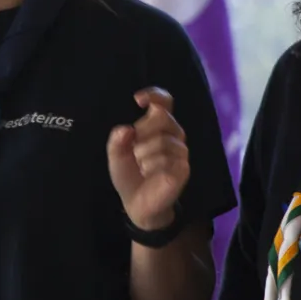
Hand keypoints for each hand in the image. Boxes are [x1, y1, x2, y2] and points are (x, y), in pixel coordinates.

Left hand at [107, 87, 189, 231]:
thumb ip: (117, 140)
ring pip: (161, 141)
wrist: (137, 204)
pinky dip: (152, 168)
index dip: (155, 95)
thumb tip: (125, 130)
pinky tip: (150, 175)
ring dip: (144, 156)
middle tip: (134, 149)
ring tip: (142, 167)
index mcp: (158, 126)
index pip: (164, 102)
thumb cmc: (129, 175)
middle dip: (142, 132)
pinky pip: (166, 160)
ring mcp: (181, 152)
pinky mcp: (184, 169)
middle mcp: (173, 135)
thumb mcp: (116, 155)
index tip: (138, 100)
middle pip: (162, 116)